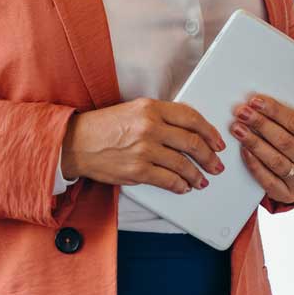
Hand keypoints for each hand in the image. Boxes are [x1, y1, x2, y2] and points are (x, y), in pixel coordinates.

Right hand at [61, 98, 226, 195]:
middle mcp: (150, 126)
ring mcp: (145, 149)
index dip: (209, 131)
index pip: (190, 117)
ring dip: (197, 175)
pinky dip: (180, 185)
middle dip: (209, 156)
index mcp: (151, 108)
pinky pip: (168, 180)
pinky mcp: (138, 170)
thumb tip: (187, 132)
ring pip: (183, 164)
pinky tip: (184, 187)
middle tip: (216, 164)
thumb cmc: (104, 127)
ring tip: (202, 180)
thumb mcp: (134, 110)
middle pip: (192, 142)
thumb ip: (159, 117)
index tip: (217, 141)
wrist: (76, 143)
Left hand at [232, 94, 293, 205]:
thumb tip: (268, 92)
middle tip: (242, 112)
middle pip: (285, 141)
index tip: (256, 101)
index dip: (276, 111)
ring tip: (237, 129)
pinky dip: (254, 164)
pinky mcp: (288, 194)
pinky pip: (268, 180)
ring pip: (276, 160)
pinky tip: (243, 150)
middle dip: (261, 124)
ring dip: (254, 142)